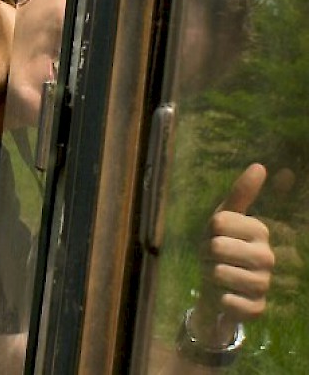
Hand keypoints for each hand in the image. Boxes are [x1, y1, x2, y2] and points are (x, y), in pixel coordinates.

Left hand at [193, 163, 274, 344]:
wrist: (216, 286)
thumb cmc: (220, 246)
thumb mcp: (224, 218)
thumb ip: (240, 193)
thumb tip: (260, 165)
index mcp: (260, 230)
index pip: (217, 222)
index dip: (207, 231)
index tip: (215, 237)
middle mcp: (267, 256)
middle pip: (216, 247)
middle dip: (206, 254)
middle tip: (214, 258)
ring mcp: (264, 283)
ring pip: (218, 273)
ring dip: (210, 275)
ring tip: (218, 275)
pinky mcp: (257, 308)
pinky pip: (228, 301)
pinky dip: (220, 299)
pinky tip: (226, 296)